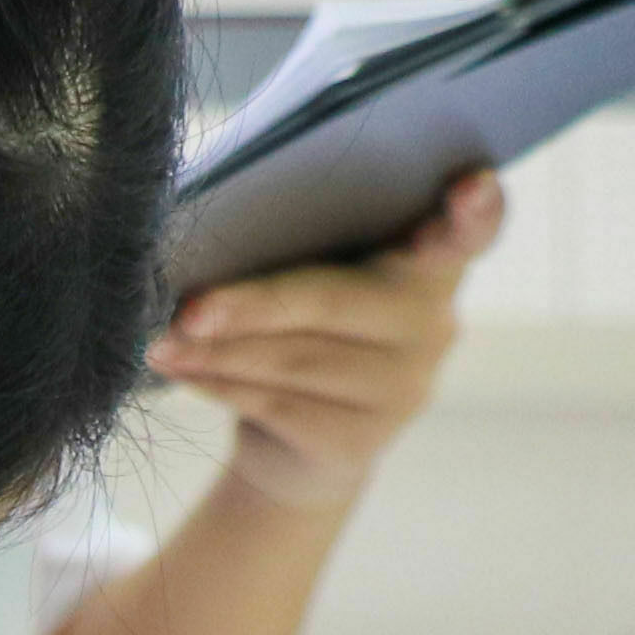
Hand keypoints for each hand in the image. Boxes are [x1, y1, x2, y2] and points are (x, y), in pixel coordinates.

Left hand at [153, 171, 503, 514]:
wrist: (297, 446)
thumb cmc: (302, 326)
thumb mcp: (315, 276)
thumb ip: (305, 242)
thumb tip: (215, 229)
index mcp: (433, 263)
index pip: (471, 232)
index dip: (474, 212)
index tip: (469, 187)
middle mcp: (434, 325)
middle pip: (337, 302)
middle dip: (254, 305)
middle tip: (188, 307)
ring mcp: (404, 389)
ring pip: (295, 359)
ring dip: (217, 349)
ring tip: (160, 341)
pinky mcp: (361, 442)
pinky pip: (276, 405)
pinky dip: (219, 385)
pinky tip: (180, 371)